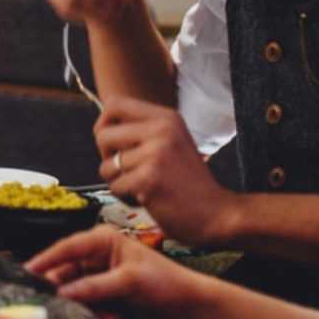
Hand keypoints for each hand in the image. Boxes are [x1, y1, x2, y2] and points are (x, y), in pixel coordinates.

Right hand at [25, 227, 212, 318]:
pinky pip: (85, 307)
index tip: (26, 272)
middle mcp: (95, 257)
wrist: (188, 308)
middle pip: (64, 271)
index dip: (45, 260)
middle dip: (60, 288)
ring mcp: (97, 279)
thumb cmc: (164, 282)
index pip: (67, 247)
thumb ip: (95, 286)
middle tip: (47, 303)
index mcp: (102, 241)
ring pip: (72, 292)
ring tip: (97, 313)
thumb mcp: (129, 281)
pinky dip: (93, 314)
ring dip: (80, 305)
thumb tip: (63, 291)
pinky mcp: (102, 299)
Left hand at [93, 97, 240, 246]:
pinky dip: (125, 197)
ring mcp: (156, 153)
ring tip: (142, 186)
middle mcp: (162, 129)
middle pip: (102, 135)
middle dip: (108, 158)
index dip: (103, 124)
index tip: (114, 144)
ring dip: (118, 181)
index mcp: (166, 118)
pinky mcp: (149, 178)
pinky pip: (115, 186)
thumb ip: (142, 130)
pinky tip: (146, 198)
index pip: (114, 104)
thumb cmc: (188, 183)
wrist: (217, 214)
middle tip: (128, 170)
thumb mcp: (171, 142)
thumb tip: (101, 126)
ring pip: (107, 165)